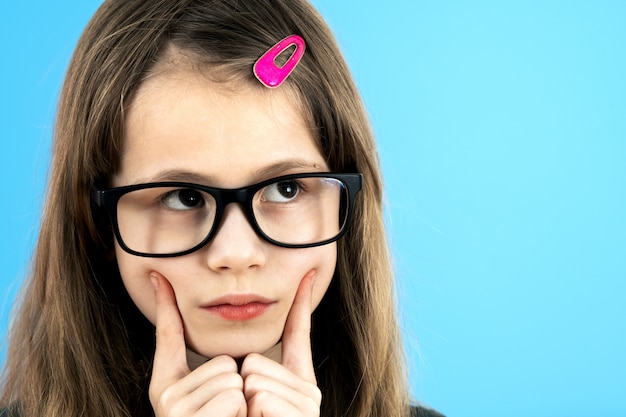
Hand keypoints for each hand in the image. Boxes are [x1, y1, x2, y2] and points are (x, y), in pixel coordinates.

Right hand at [148, 272, 246, 416]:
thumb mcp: (212, 401)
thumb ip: (212, 373)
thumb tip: (223, 348)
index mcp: (167, 386)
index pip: (168, 336)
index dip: (165, 304)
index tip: (158, 275)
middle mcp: (165, 396)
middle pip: (223, 361)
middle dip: (236, 386)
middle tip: (227, 413)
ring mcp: (174, 408)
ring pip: (231, 376)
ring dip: (240, 401)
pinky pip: (234, 394)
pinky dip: (239, 411)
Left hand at [240, 271, 321, 416]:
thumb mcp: (253, 402)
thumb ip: (255, 377)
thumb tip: (244, 360)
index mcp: (299, 384)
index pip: (299, 333)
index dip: (302, 302)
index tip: (308, 274)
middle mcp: (309, 392)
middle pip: (254, 362)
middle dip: (242, 389)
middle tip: (250, 416)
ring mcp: (308, 406)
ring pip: (253, 380)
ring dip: (244, 405)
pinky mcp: (301, 416)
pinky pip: (259, 398)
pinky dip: (252, 415)